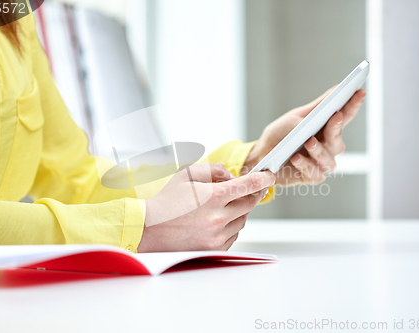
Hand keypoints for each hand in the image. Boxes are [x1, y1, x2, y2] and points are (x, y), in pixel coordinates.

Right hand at [137, 163, 275, 251]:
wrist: (148, 230)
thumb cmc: (166, 200)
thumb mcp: (187, 174)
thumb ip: (214, 169)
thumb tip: (233, 177)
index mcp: (212, 196)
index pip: (248, 185)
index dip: (263, 178)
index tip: (270, 175)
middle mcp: (218, 217)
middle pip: (250, 203)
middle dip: (252, 193)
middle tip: (250, 188)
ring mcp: (217, 236)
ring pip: (243, 219)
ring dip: (238, 210)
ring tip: (220, 206)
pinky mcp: (215, 248)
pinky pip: (234, 234)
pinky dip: (231, 225)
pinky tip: (215, 220)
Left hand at [242, 88, 365, 185]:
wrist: (261, 155)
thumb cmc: (281, 136)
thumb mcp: (297, 117)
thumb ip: (318, 106)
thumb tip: (338, 88)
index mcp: (326, 130)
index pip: (344, 116)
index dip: (353, 105)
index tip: (360, 92)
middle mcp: (328, 147)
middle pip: (338, 139)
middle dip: (337, 128)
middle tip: (335, 116)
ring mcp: (321, 163)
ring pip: (328, 159)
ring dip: (318, 150)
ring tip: (309, 142)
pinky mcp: (311, 177)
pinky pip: (314, 172)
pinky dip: (305, 164)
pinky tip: (295, 157)